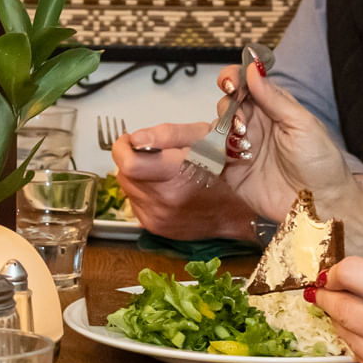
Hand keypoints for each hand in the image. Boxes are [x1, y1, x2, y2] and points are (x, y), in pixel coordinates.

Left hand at [110, 123, 257, 240]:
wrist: (239, 211)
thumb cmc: (226, 171)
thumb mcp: (202, 138)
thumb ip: (166, 134)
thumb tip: (136, 139)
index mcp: (176, 176)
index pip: (129, 163)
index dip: (124, 147)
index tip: (129, 140)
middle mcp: (164, 202)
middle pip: (124, 174)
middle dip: (132, 159)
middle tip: (151, 153)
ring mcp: (158, 218)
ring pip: (128, 189)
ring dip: (137, 177)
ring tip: (160, 171)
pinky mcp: (156, 227)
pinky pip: (135, 204)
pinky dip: (143, 193)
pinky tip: (164, 188)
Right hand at [223, 61, 351, 223]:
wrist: (321, 205)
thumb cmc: (321, 164)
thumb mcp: (302, 124)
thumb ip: (274, 98)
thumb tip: (253, 69)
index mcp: (273, 109)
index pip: (247, 85)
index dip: (234, 79)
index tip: (229, 82)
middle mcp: (256, 127)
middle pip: (228, 105)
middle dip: (229, 109)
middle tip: (242, 123)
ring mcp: (243, 150)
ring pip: (217, 130)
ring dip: (220, 132)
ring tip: (239, 145)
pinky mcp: (233, 173)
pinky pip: (211, 159)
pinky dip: (208, 154)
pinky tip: (220, 156)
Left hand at [310, 257, 362, 362]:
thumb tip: (346, 283)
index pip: (350, 273)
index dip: (336, 271)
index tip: (332, 274)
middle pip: (339, 306)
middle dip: (329, 297)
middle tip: (325, 291)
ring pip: (345, 335)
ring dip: (345, 324)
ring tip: (356, 316)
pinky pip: (359, 361)